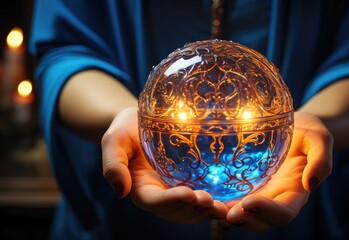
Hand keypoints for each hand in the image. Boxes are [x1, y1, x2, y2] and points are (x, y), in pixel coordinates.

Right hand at [101, 107, 227, 223]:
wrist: (141, 121)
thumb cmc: (126, 129)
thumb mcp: (114, 140)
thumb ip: (113, 164)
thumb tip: (120, 192)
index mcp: (141, 189)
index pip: (154, 201)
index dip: (171, 201)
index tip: (188, 194)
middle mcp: (160, 195)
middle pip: (176, 212)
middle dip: (193, 210)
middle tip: (211, 202)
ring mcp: (175, 191)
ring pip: (191, 211)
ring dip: (207, 212)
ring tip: (225, 207)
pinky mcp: (190, 183)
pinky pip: (202, 198)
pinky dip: (216, 202)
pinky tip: (232, 199)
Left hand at [223, 111, 332, 231]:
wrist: (291, 126)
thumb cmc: (306, 132)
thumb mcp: (319, 139)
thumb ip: (321, 160)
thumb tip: (310, 183)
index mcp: (295, 192)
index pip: (283, 212)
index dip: (268, 212)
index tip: (250, 202)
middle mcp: (275, 198)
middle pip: (260, 221)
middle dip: (244, 220)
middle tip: (226, 213)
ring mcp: (258, 193)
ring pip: (242, 214)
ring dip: (227, 215)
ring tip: (212, 208)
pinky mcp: (243, 185)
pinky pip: (230, 198)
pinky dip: (219, 201)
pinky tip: (204, 195)